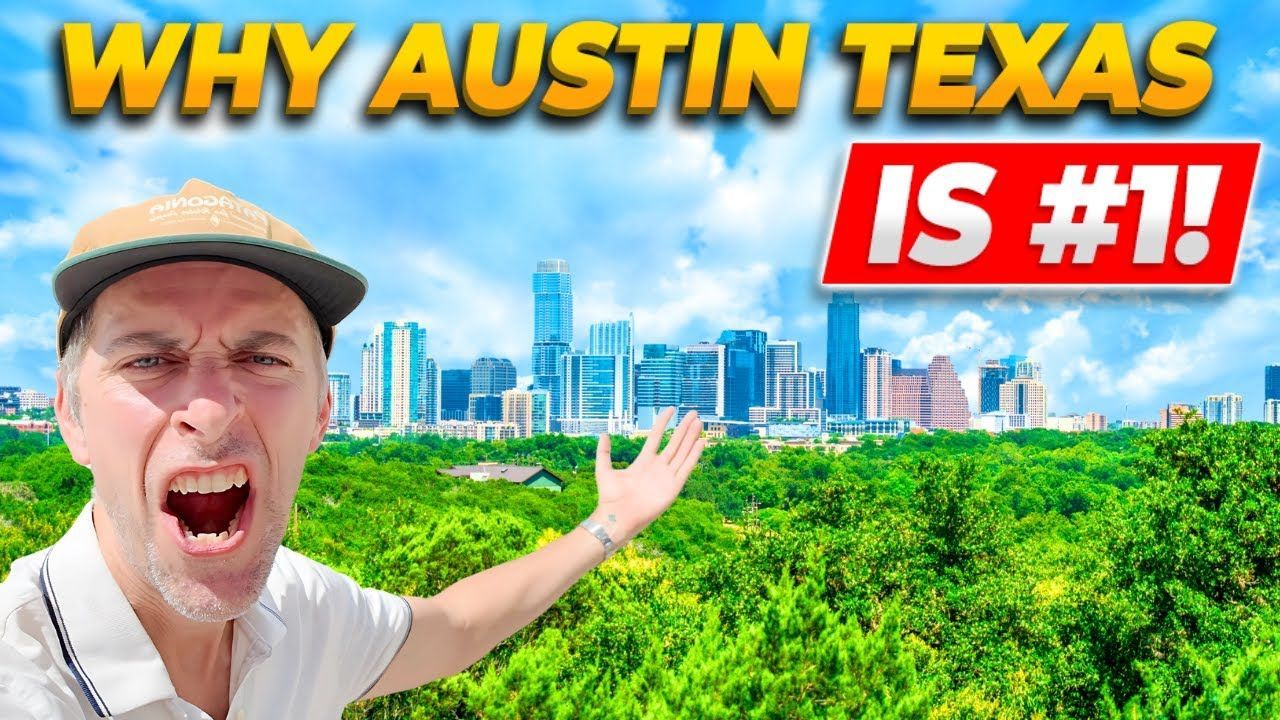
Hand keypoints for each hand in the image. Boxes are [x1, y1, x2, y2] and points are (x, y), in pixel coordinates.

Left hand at [589, 407, 704, 547]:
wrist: (618, 516)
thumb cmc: (610, 497)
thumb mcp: (604, 470)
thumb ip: (604, 452)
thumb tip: (603, 434)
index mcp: (643, 462)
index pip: (656, 437)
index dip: (663, 423)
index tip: (670, 409)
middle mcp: (657, 467)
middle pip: (674, 443)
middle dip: (684, 428)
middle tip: (693, 413)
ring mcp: (666, 476)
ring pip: (682, 452)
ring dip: (691, 438)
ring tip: (699, 423)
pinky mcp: (673, 487)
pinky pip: (686, 468)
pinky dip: (694, 455)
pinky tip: (700, 443)